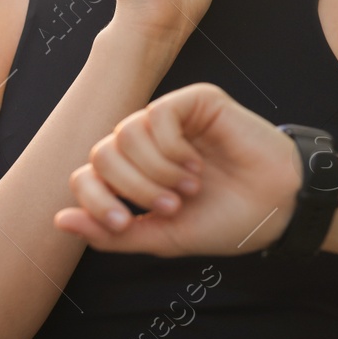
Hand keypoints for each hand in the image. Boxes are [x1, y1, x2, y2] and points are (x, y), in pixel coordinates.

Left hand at [54, 82, 305, 256]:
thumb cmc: (226, 221)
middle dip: (131, 187)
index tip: (126, 224)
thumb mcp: (162, 237)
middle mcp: (148, 143)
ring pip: (125, 133)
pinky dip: (170, 147)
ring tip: (189, 186)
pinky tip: (195, 164)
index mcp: (136, 173)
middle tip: (170, 205)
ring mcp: (172, 119)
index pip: (87, 175)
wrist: (278, 207)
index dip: (96, 201)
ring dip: (154, 170)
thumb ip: (112, 233)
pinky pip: (156, 114)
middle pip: (101, 153)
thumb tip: (59, 221)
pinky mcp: (196, 101)